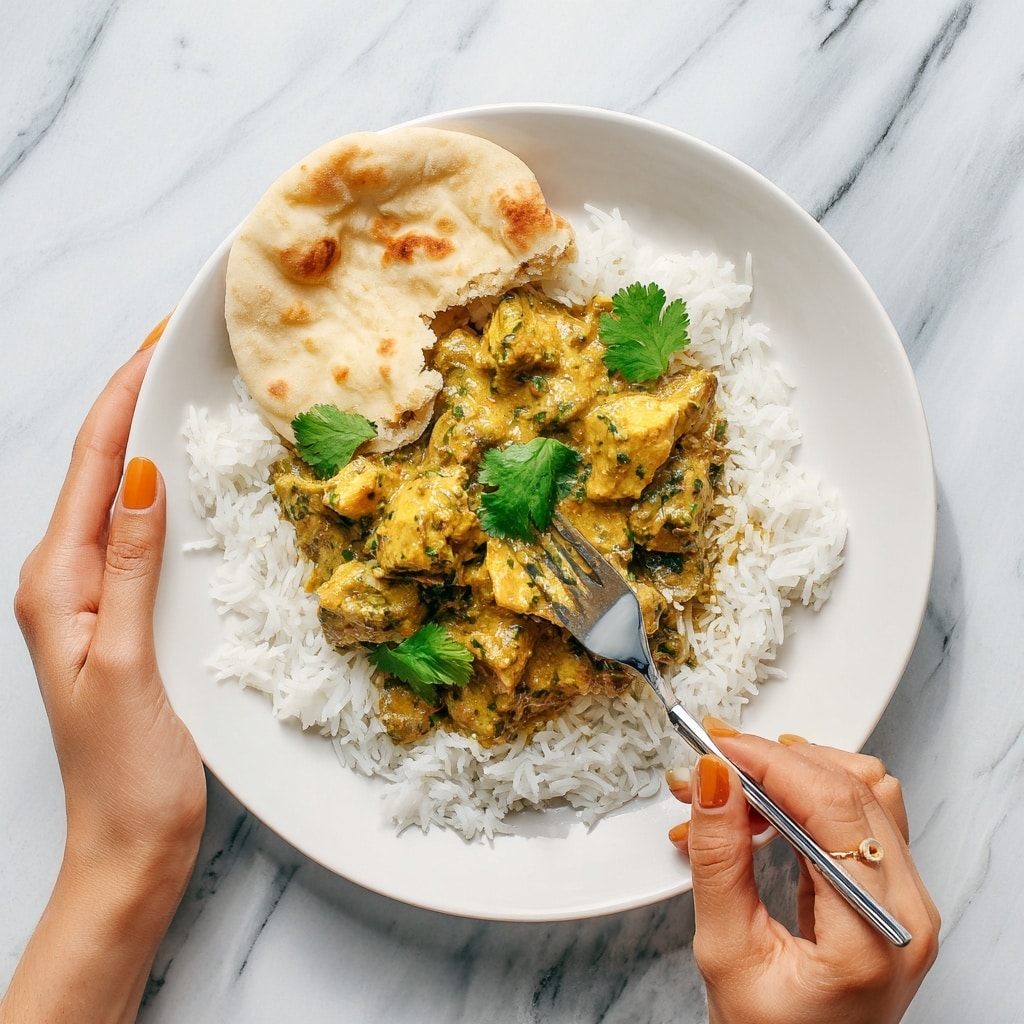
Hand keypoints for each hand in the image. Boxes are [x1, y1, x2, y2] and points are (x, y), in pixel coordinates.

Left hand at [4, 335, 205, 1023]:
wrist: (130, 844)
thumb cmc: (128, 769)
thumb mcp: (128, 659)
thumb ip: (129, 566)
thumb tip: (140, 477)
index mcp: (56, 584)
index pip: (94, 469)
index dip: (122, 401)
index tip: (155, 343)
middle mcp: (65, 581)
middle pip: (100, 471)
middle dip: (131, 404)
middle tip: (173, 350)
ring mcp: (93, 598)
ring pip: (118, 498)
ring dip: (145, 440)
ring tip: (179, 392)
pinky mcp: (122, 615)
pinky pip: (137, 535)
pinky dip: (159, 492)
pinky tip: (183, 478)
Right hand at [668, 723, 938, 1023]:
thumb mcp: (727, 951)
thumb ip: (720, 859)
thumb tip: (713, 779)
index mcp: (873, 934)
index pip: (832, 806)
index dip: (770, 762)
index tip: (717, 746)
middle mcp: (907, 911)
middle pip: (852, 786)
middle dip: (772, 762)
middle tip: (711, 766)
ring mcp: (907, 899)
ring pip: (861, 788)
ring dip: (791, 773)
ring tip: (734, 792)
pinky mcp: (893, 890)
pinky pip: (860, 811)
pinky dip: (806, 794)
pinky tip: (764, 807)